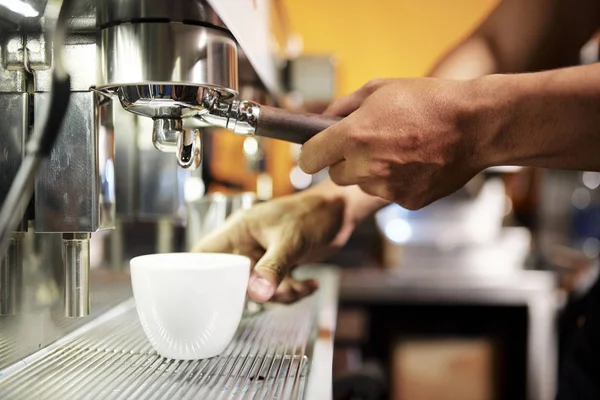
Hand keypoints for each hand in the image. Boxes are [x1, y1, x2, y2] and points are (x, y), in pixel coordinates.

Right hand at [192, 185, 353, 302]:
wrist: (341, 212)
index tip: (207, 296)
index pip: (204, 254)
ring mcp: (262, 256)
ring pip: (258, 288)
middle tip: (275, 291)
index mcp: (238, 230)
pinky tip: (310, 284)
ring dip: (280, 294)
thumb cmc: (312, 213)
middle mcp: (246, 244)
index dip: (200, 275)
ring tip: (300, 287)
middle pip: (233, 279)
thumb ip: (273, 267)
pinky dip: (293, 291)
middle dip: (255, 292)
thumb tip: (258, 293)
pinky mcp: (279, 265)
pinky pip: (276, 288)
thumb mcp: (290, 241)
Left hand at [299, 78, 489, 209]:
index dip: (311, 154)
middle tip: (365, 145)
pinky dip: (395, 181)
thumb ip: (342, 107)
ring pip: (362, 184)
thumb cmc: (428, 101)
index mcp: (354, 136)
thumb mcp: (379, 89)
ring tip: (398, 149)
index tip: (316, 152)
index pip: (309, 159)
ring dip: (370, 171)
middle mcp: (367, 166)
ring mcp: (388, 187)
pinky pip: (388, 193)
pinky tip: (414, 163)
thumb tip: (321, 121)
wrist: (476, 124)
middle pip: (334, 175)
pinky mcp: (407, 201)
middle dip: (343, 161)